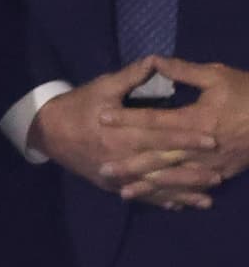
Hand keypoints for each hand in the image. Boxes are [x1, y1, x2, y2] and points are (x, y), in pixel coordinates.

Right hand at [29, 56, 219, 210]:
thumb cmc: (78, 105)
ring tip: (207, 198)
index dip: (186, 138)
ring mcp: (115, 174)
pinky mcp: (110, 184)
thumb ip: (131, 76)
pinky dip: (159, 201)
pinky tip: (180, 206)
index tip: (211, 139)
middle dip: (190, 170)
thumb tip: (156, 60)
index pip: (159, 136)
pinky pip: (138, 195)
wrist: (47, 131)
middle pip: (160, 165)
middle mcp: (120, 156)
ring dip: (180, 192)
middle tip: (219, 174)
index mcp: (119, 132)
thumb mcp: (102, 87)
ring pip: (152, 185)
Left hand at [95, 57, 248, 205]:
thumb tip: (155, 60)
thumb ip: (184, 71)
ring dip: (148, 186)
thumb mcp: (218, 77)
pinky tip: (160, 203)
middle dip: (130, 164)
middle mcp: (199, 146)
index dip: (127, 118)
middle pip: (159, 156)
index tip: (102, 118)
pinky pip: (195, 187)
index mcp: (196, 119)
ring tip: (122, 192)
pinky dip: (177, 196)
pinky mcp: (222, 172)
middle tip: (103, 169)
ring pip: (174, 177)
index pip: (154, 119)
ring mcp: (211, 163)